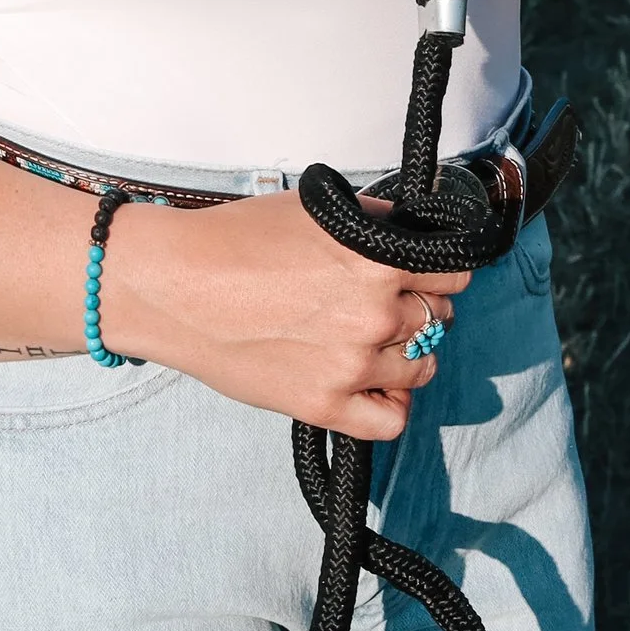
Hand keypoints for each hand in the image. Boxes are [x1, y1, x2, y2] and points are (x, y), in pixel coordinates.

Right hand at [104, 193, 467, 436]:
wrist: (176, 284)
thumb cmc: (234, 241)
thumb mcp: (316, 210)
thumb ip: (375, 223)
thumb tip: (417, 231)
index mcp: (377, 258)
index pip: (453, 275)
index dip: (440, 273)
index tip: (427, 278)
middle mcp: (374, 312)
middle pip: (438, 319)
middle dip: (419, 310)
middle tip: (385, 306)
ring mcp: (353, 363)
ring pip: (421, 367)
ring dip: (406, 354)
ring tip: (370, 343)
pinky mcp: (325, 404)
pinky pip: (391, 420)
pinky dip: (392, 404)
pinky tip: (373, 386)